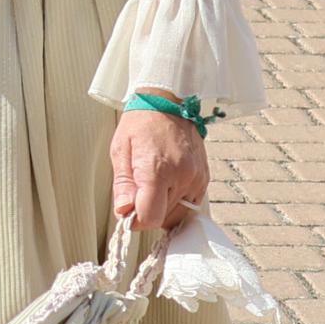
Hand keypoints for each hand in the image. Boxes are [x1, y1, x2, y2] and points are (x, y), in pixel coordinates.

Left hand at [110, 105, 209, 233]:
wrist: (169, 103)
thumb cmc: (142, 124)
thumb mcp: (120, 151)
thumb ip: (123, 186)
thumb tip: (123, 212)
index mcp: (158, 169)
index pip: (151, 217)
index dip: (136, 221)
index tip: (129, 212)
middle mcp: (182, 176)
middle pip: (163, 219)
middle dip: (148, 212)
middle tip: (138, 193)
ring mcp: (197, 178)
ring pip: (178, 215)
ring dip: (163, 209)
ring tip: (153, 187)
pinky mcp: (204, 179)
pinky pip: (190, 204)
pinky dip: (176, 202)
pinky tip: (166, 185)